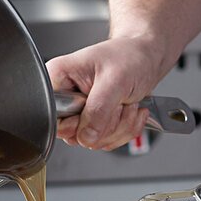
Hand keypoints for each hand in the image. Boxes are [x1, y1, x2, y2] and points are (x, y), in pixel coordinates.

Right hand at [46, 37, 164, 149]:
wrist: (146, 60)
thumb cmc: (130, 58)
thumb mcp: (115, 80)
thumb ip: (98, 110)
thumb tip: (86, 137)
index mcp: (59, 79)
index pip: (54, 118)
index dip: (77, 123)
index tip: (97, 108)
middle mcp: (67, 98)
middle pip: (75, 135)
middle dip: (106, 124)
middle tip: (119, 101)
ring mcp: (81, 114)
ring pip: (94, 141)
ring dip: (120, 126)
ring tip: (127, 102)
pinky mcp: (95, 124)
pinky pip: (107, 142)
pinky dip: (125, 130)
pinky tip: (130, 110)